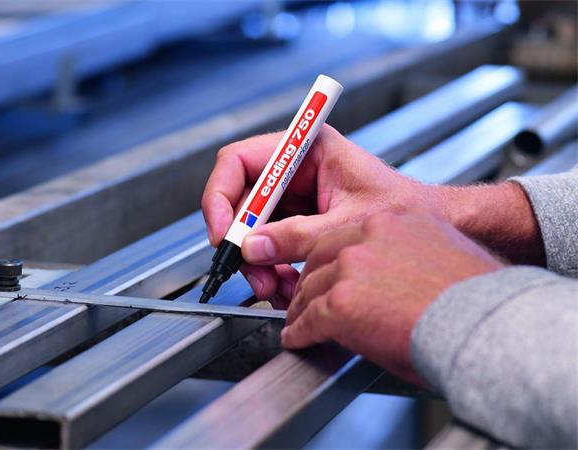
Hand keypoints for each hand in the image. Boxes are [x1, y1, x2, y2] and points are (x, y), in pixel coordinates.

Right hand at [202, 125, 430, 304]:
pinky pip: (272, 245)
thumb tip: (253, 247)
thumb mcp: (348, 223)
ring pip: (254, 229)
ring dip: (258, 262)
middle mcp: (296, 170)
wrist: (436, 226)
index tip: (223, 232)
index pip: (240, 162)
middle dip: (243, 241)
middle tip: (250, 270)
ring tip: (274, 287)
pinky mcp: (301, 221)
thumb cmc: (407, 207)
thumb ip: (298, 235)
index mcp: (307, 148)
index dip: (221, 196)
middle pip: (242, 201)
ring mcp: (296, 197)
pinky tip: (287, 285)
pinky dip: (274, 269)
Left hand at [281, 211, 504, 384]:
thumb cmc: (477, 300)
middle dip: (311, 280)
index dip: (332, 259)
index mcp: (396, 222)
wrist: (485, 325)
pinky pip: (308, 320)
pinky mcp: (341, 304)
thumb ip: (409, 258)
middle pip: (321, 257)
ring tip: (299, 322)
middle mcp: (369, 236)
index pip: (347, 236)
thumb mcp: (443, 256)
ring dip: (301, 308)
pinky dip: (300, 333)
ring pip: (310, 288)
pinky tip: (299, 339)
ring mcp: (351, 269)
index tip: (329, 272)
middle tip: (307, 298)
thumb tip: (396, 280)